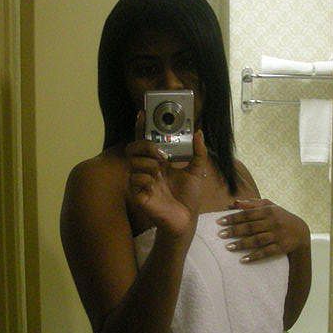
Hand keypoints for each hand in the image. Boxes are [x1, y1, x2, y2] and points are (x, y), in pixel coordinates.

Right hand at [125, 111, 207, 241]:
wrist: (186, 220)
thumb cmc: (189, 197)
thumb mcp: (197, 171)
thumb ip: (198, 152)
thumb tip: (199, 132)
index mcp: (159, 161)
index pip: (146, 140)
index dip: (142, 126)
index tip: (143, 113)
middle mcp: (148, 168)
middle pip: (134, 147)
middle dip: (145, 145)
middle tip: (161, 153)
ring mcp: (141, 181)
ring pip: (134, 162)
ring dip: (148, 163)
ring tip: (161, 170)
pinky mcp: (138, 194)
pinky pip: (135, 179)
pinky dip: (145, 178)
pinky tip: (155, 184)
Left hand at [216, 198, 309, 262]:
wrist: (301, 231)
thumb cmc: (281, 217)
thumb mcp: (270, 207)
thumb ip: (252, 204)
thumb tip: (234, 202)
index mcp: (268, 211)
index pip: (247, 214)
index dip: (233, 217)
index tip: (219, 221)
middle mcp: (273, 223)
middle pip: (250, 227)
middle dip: (234, 230)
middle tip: (220, 234)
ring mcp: (277, 236)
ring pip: (257, 240)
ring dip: (242, 244)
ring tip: (228, 247)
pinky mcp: (281, 247)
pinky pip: (266, 252)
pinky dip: (254, 256)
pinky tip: (243, 259)